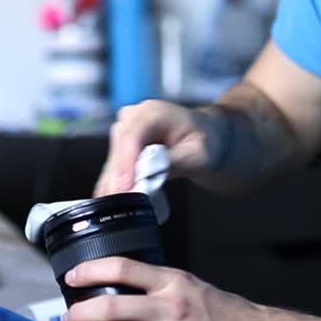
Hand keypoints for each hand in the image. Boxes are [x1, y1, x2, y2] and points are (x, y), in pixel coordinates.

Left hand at [61, 256, 271, 320]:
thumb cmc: (225, 314)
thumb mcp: (191, 286)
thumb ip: (159, 286)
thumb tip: (118, 287)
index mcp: (172, 282)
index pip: (121, 268)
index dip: (89, 272)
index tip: (71, 278)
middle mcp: (171, 308)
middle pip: (110, 308)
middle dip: (79, 316)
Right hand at [94, 100, 215, 196]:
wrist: (207, 136)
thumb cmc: (206, 141)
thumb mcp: (198, 153)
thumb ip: (174, 162)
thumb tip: (148, 176)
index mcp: (153, 112)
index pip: (132, 137)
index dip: (125, 163)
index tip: (125, 187)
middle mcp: (133, 117)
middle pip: (118, 150)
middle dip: (118, 178)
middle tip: (122, 204)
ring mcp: (125, 130)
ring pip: (112, 160)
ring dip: (114, 184)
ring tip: (118, 207)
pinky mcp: (122, 145)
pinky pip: (114, 166)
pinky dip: (114, 183)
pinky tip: (113, 200)